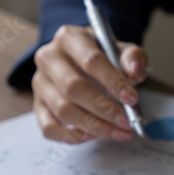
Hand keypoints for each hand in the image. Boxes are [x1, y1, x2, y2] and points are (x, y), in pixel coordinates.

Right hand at [32, 25, 148, 142]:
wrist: (85, 62)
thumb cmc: (104, 56)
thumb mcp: (121, 50)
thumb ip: (133, 58)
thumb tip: (135, 72)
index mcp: (69, 37)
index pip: (90, 60)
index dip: (113, 81)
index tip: (132, 99)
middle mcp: (49, 58)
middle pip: (72, 88)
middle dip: (103, 109)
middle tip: (126, 122)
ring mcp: (40, 83)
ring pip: (63, 111)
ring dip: (94, 126)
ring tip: (118, 132)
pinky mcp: (38, 105)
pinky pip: (49, 128)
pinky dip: (72, 137)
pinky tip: (93, 136)